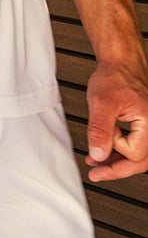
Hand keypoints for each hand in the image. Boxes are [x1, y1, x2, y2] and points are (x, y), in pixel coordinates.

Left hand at [85, 60, 147, 181]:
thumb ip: (100, 130)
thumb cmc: (115, 77)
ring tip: (95, 165)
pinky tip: (102, 152)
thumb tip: (98, 155)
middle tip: (96, 174)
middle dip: (117, 169)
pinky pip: (134, 145)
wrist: (120, 63)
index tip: (102, 135)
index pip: (135, 153)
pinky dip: (118, 151)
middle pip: (140, 161)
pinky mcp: (142, 127)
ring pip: (137, 155)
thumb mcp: (101, 103)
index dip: (115, 147)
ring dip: (116, 161)